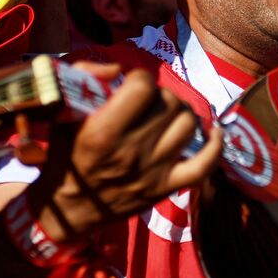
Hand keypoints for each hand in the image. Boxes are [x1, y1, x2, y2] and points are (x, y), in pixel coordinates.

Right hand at [29, 65, 222, 239]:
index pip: (142, 87)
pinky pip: (205, 165)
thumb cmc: (65, 156)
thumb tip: (118, 69)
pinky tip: (214, 132)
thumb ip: (84, 79)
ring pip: (189, 126)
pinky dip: (215, 146)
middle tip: (148, 103)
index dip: (139, 78)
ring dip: (182, 113)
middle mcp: (131, 151)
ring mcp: (153, 172)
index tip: (131, 85)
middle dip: (160, 95)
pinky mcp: (165, 188)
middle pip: (169, 103)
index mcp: (104, 131)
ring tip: (169, 115)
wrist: (69, 208)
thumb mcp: (62, 114)